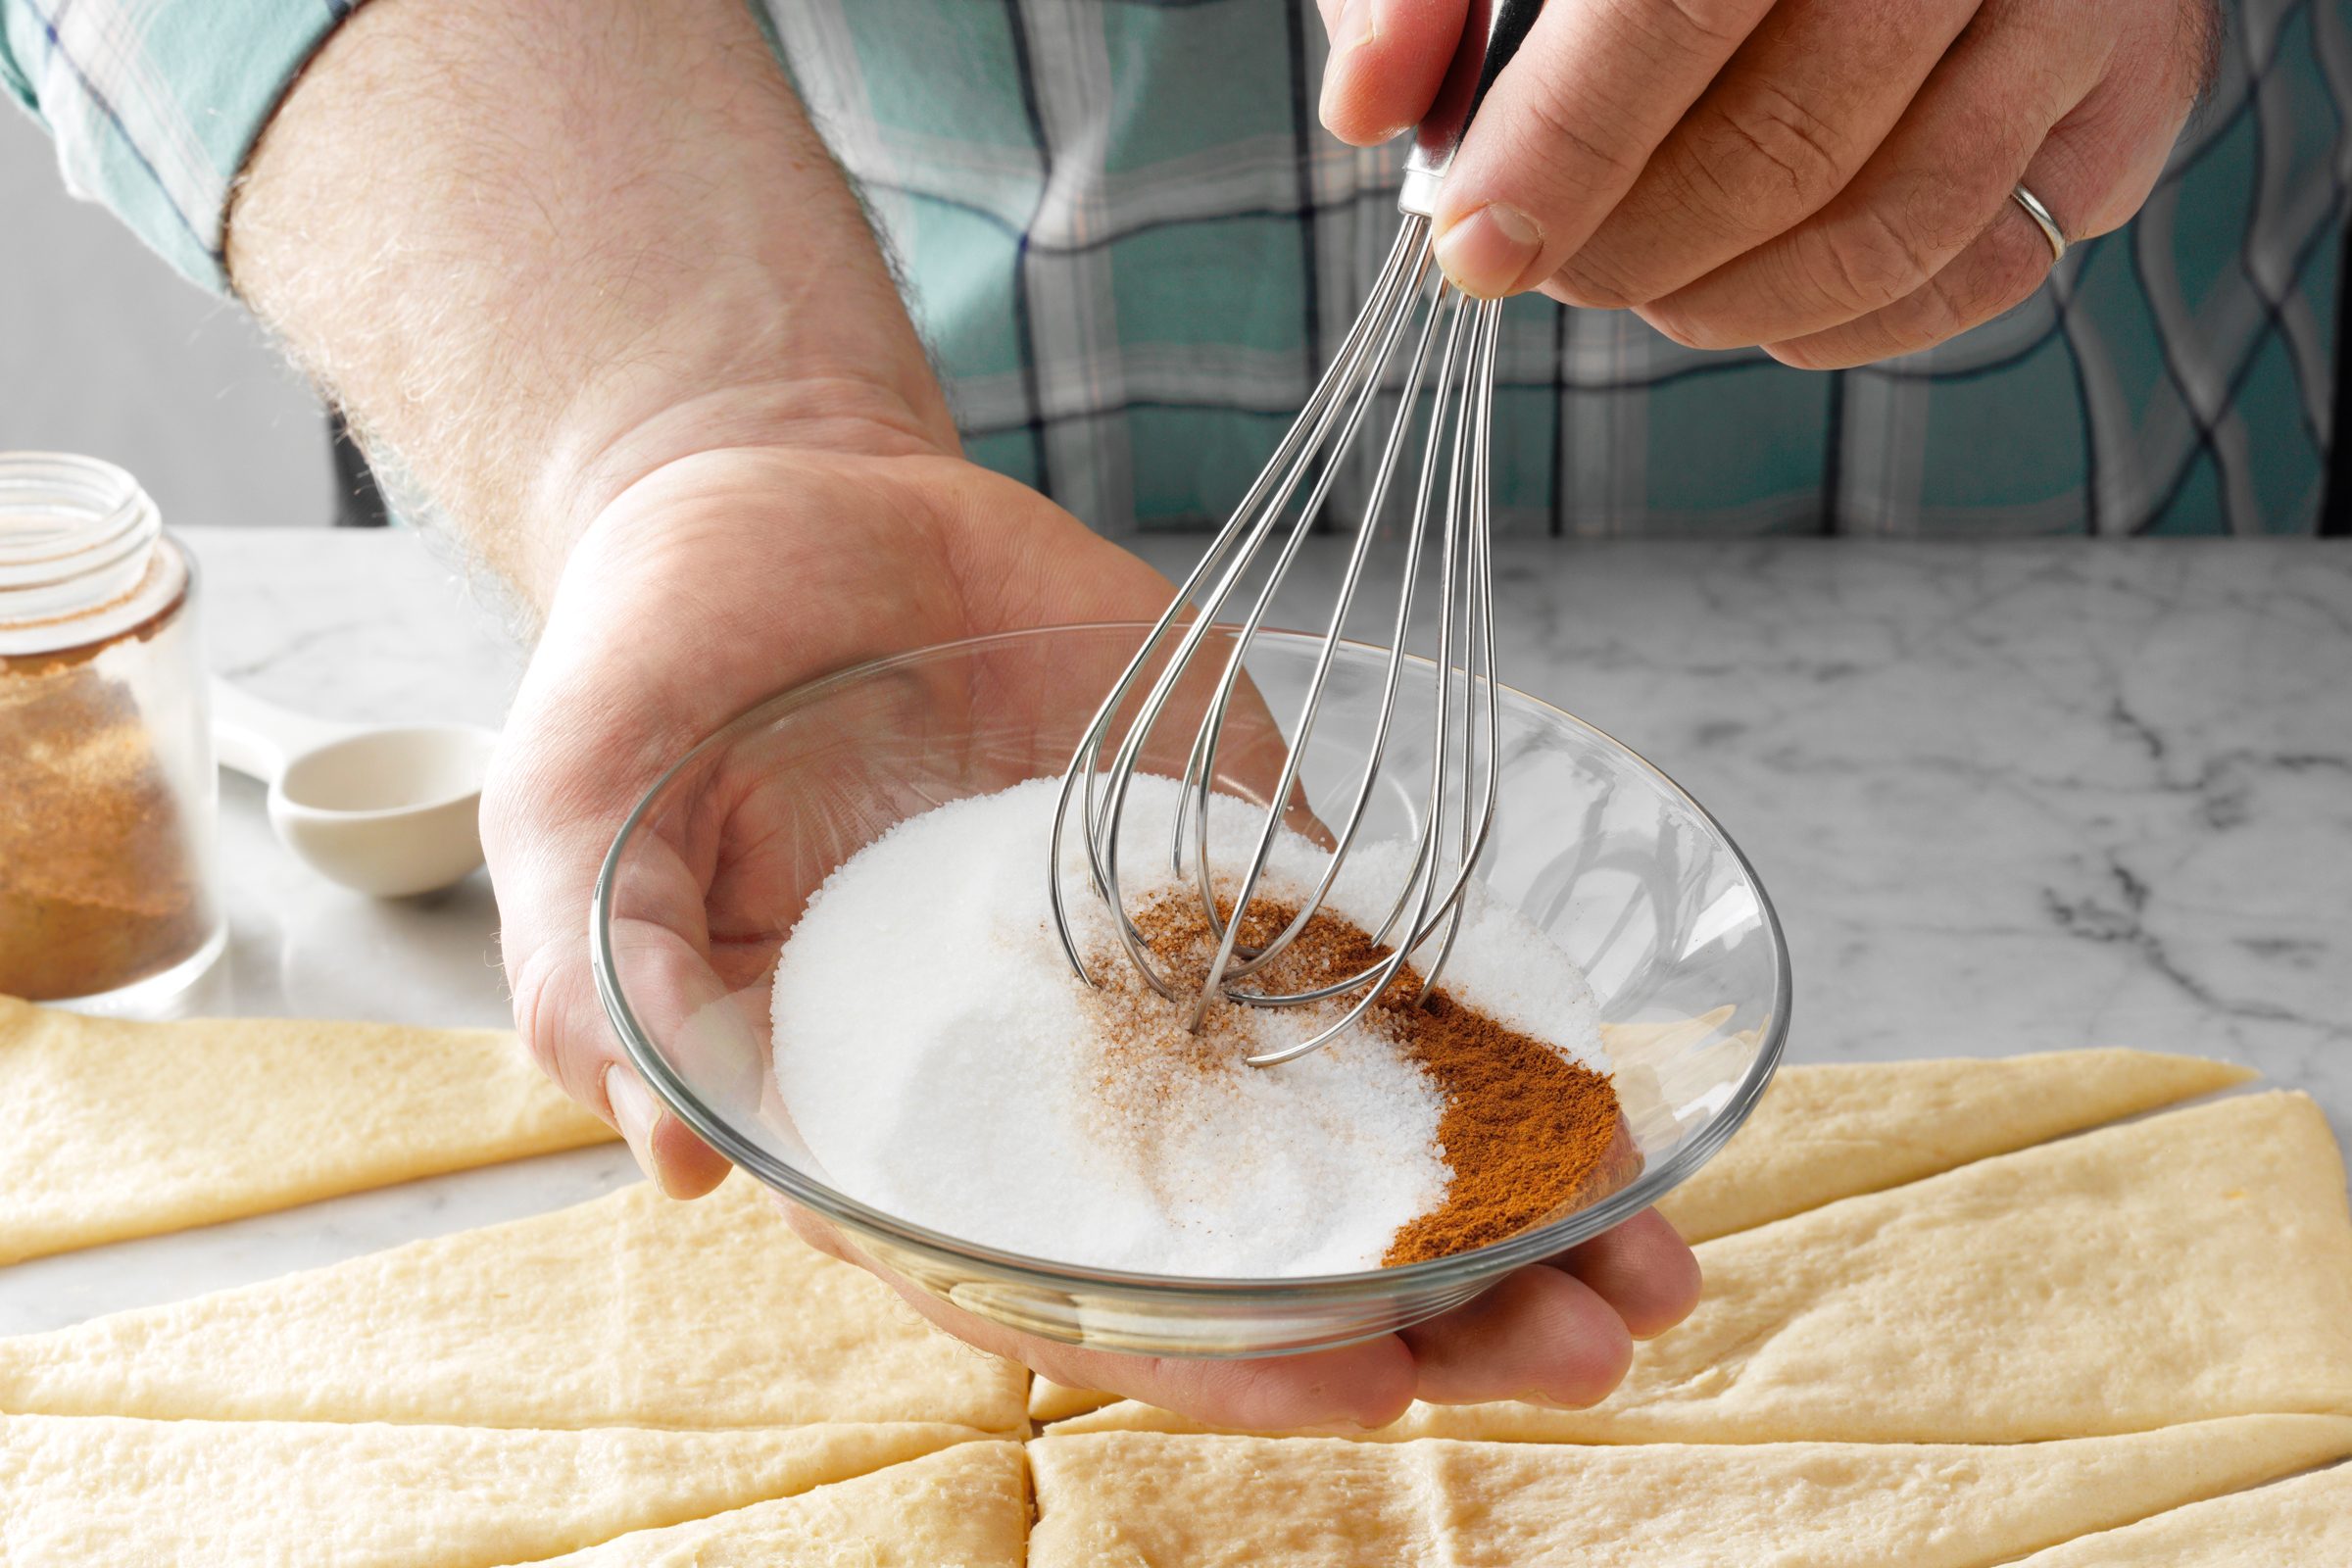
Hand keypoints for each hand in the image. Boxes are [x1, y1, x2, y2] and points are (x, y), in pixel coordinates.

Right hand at [483, 428, 1699, 1430]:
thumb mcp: (583, 799)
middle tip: (1584, 1343)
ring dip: (1501, 1205)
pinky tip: (1621, 1082)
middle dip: (1420, 1308)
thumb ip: (609, 964)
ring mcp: (1166, 971)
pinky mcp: (1241, 857)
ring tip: (1659, 1261)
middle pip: (1253, 1245)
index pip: (1070, 1288)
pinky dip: (1497, 1034)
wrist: (791, 498)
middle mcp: (1058, 1079)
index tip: (1366, 1381)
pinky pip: (1382, 960)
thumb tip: (667, 1148)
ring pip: (1345, 1131)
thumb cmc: (664, 661)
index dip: (1214, 1355)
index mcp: (907, 1118)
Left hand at [1318, 0, 2218, 365]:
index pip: (1670, 15)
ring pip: (1902, 219)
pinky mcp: (2141, 79)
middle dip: (1634, 247)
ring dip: (1736, 300)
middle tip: (1554, 269)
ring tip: (1644, 288)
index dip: (1559, 158)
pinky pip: (1994, 261)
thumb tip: (1369, 110)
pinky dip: (1858, 318)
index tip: (1474, 252)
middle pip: (1789, 141)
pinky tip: (1763, 295)